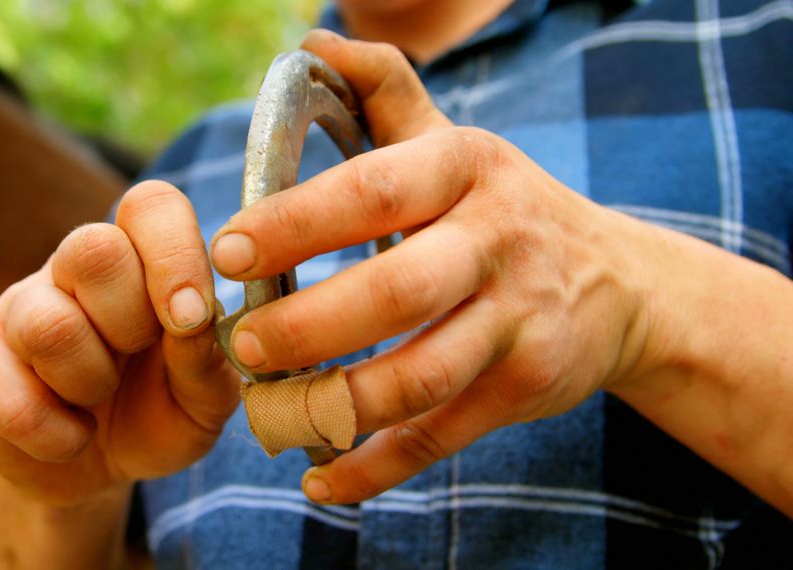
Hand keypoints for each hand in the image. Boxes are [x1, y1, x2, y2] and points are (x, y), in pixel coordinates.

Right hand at [0, 181, 239, 505]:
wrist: (101, 472)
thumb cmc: (162, 414)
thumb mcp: (204, 399)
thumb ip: (207, 359)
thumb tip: (191, 323)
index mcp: (142, 256)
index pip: (150, 205)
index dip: (173, 254)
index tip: (190, 318)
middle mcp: (77, 266)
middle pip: (94, 250)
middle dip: (131, 322)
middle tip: (137, 356)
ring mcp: (22, 305)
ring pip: (50, 326)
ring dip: (90, 383)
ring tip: (99, 397)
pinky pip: (13, 400)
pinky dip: (58, 436)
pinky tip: (69, 435)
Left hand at [210, 30, 658, 503]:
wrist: (621, 285)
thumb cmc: (501, 209)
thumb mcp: (455, 142)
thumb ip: (383, 93)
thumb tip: (311, 45)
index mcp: (465, 169)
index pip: (375, 189)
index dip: (297, 221)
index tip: (226, 249)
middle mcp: (497, 241)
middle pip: (396, 291)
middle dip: (308, 324)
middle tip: (240, 342)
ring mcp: (518, 320)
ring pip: (420, 376)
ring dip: (335, 404)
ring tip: (269, 411)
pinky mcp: (525, 388)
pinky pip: (442, 436)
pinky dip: (377, 467)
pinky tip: (322, 478)